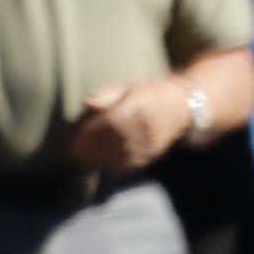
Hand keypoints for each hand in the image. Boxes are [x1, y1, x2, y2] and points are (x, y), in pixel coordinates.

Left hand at [64, 76, 186, 174]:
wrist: (179, 108)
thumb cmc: (147, 94)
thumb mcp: (126, 87)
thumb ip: (106, 95)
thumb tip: (87, 103)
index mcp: (138, 106)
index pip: (111, 122)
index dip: (92, 132)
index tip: (76, 138)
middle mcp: (145, 127)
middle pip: (114, 141)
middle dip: (93, 149)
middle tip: (74, 153)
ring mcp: (150, 143)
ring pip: (122, 155)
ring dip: (101, 160)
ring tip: (85, 160)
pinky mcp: (152, 154)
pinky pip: (131, 164)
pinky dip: (114, 166)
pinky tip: (102, 164)